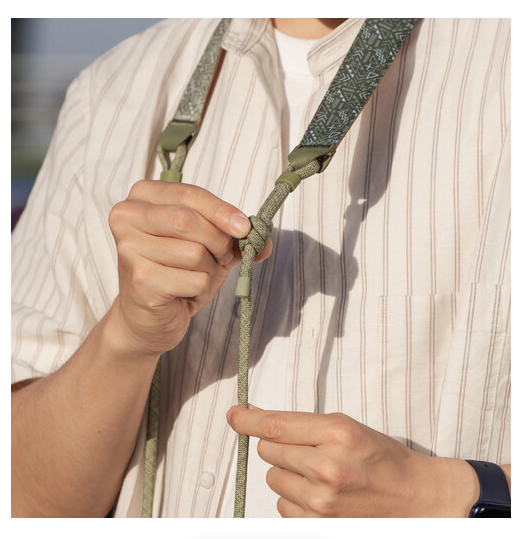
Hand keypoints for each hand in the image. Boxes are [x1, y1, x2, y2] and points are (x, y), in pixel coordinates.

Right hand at [107, 180, 271, 356]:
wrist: (147, 318)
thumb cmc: (176, 274)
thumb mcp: (207, 246)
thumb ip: (233, 236)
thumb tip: (264, 239)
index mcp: (143, 196)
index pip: (189, 194)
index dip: (222, 211)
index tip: (245, 227)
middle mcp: (127, 216)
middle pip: (188, 220)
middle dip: (217, 242)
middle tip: (220, 257)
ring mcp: (129, 249)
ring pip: (194, 252)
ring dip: (208, 269)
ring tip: (193, 276)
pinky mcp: (140, 280)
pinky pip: (193, 279)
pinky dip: (200, 288)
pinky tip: (182, 292)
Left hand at [227, 406, 478, 516]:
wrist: (414, 497)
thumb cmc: (382, 457)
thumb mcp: (346, 427)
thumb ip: (303, 424)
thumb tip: (260, 419)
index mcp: (336, 433)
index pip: (275, 424)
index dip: (248, 419)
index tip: (233, 415)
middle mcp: (326, 466)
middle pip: (269, 450)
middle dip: (279, 447)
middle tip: (305, 448)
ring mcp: (322, 500)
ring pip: (273, 479)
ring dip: (287, 474)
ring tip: (318, 473)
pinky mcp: (319, 524)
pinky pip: (283, 506)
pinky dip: (294, 498)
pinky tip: (318, 494)